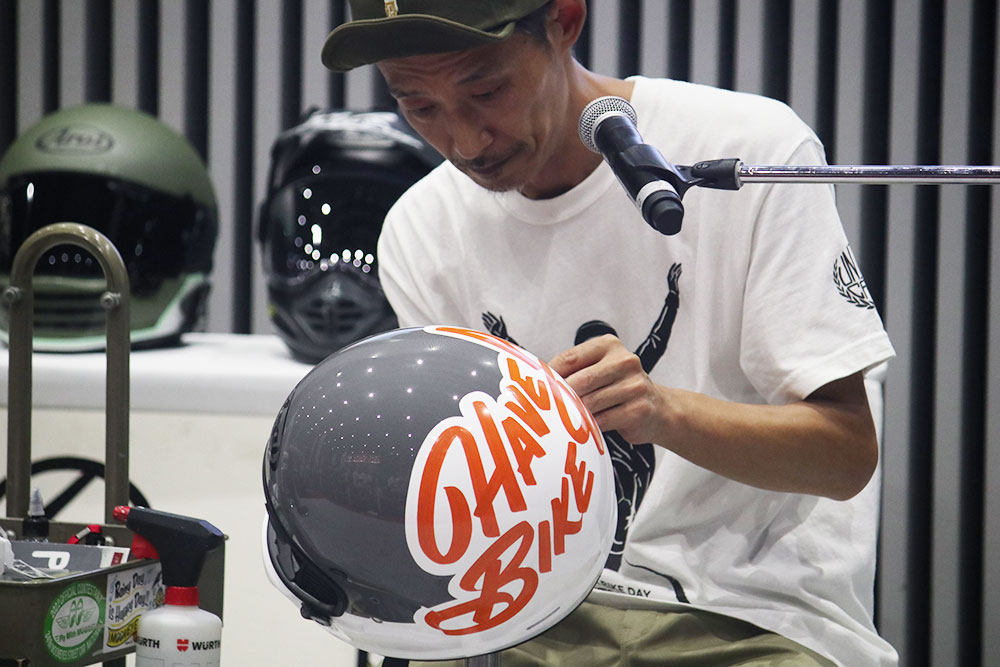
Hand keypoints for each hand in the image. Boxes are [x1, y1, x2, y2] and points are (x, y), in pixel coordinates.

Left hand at [547, 334, 667, 444]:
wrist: (658, 409)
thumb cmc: (618, 388)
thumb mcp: (599, 370)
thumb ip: (574, 371)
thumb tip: (537, 381)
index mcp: (609, 345)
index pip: (570, 358)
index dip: (550, 375)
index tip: (537, 390)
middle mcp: (625, 361)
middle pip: (580, 380)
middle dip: (562, 397)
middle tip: (548, 409)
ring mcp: (635, 385)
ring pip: (591, 402)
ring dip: (576, 413)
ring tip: (567, 419)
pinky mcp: (639, 409)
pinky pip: (604, 420)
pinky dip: (591, 426)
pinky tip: (588, 428)